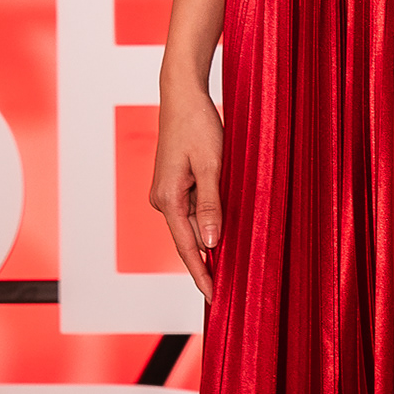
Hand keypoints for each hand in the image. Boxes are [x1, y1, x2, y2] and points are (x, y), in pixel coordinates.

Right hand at [150, 72, 224, 303]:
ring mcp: (167, 192)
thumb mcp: (211, 165)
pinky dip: (208, 222)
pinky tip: (223, 234)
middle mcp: (162, 199)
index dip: (201, 274)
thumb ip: (210, 205)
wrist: (182, 96)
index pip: (187, 246)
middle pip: (188, 239)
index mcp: (167, 198)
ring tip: (230, 267)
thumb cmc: (197, 125)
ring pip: (192, 225)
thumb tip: (211, 243)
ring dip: (210, 241)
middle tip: (228, 291)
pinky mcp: (175, 184)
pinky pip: (192, 211)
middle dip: (207, 264)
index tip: (214, 298)